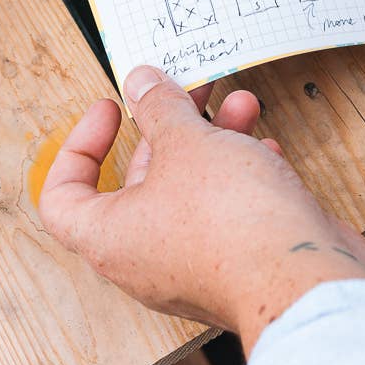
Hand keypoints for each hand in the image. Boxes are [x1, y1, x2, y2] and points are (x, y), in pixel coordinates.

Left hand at [38, 67, 364, 352]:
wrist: (302, 281)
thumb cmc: (232, 223)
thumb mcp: (187, 143)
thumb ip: (159, 108)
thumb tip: (141, 83)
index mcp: (110, 237)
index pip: (63, 196)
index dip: (80, 146)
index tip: (112, 111)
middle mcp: (143, 258)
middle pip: (140, 183)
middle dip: (169, 128)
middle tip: (190, 91)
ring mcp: (191, 266)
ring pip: (190, 192)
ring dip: (214, 142)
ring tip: (242, 106)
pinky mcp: (235, 266)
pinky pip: (226, 213)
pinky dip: (242, 175)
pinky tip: (266, 148)